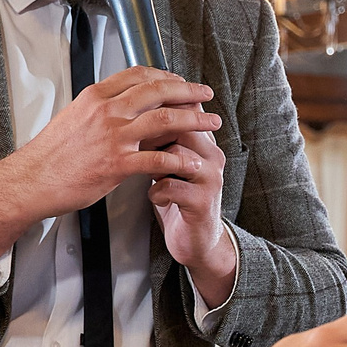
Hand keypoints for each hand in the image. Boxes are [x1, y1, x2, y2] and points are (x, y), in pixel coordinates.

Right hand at [0, 68, 218, 260]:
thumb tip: (118, 102)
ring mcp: (113, 137)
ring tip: (211, 123)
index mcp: (96, 97)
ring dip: (194, 121)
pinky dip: (180, 160)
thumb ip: (99, 107)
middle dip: (188, 91)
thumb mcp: (74, 117)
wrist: (32, 180)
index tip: (180, 81)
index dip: (166, 76)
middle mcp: (107, 111)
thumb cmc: (51, 154)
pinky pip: (158, 158)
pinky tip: (193, 163)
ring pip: (165, 120)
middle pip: (158, 91)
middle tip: (206, 95)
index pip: (139, 75)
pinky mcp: (117, 164)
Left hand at [148, 123, 237, 306]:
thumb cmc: (179, 196)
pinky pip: (172, 186)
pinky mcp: (202, 202)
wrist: (198, 239)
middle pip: (182, 125)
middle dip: (152, 132)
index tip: (135, 112)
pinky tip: (156, 197)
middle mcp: (212, 155)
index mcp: (203, 142)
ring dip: (153, 162)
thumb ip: (161, 139)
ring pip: (177, 153)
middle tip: (134, 142)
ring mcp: (210, 178)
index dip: (159, 106)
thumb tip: (135, 112)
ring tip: (146, 171)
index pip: (186, 108)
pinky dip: (157, 192)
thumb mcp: (170, 162)